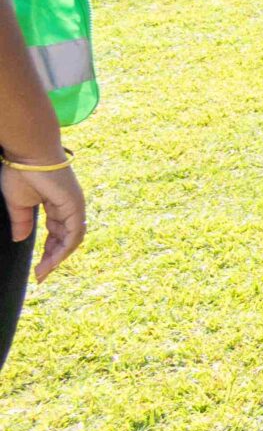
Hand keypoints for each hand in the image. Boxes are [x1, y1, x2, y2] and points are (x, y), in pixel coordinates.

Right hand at [4, 162, 85, 280]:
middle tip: (41, 276)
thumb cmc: (22, 172)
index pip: (57, 233)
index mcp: (57, 204)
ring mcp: (74, 206)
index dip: (49, 251)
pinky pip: (74, 233)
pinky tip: (52, 261)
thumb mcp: (19, 204)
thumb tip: (20, 239)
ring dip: (58, 258)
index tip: (38, 269)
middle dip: (53, 258)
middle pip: (66, 239)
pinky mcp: (75, 205)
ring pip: (72, 239)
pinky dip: (65, 249)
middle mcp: (70, 206)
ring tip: (43, 273)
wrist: (28, 154)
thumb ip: (22, 222)